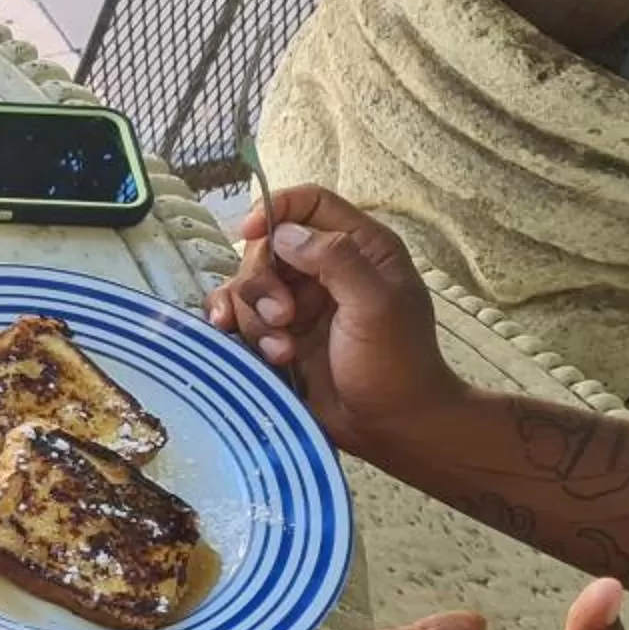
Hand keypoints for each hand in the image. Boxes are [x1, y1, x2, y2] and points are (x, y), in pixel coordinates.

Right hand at [204, 185, 464, 452]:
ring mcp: (299, 304)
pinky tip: (244, 348)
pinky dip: (234, 330)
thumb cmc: (395, 364)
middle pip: (267, 248)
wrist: (389, 426)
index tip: (249, 232)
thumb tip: (282, 234)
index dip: (275, 208)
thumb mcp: (375, 304)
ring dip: (255, 319)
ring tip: (283, 353)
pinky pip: (238, 318)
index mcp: (360, 248)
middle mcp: (325, 269)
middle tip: (284, 319)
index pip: (310, 203)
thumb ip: (334, 259)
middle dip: (263, 283)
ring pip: (248, 287)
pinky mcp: (277, 336)